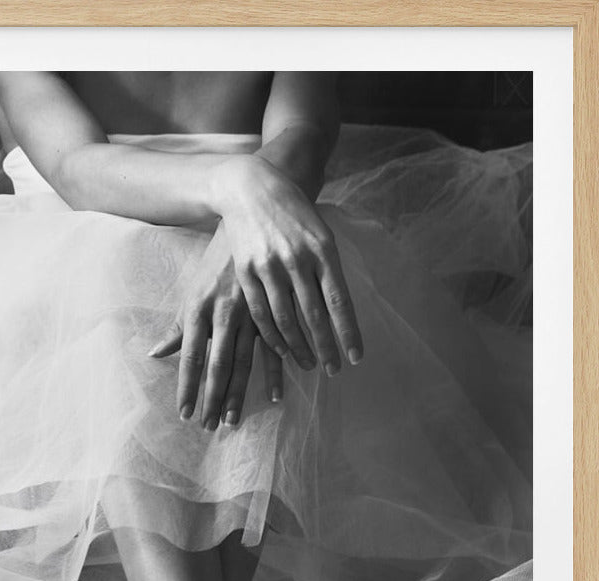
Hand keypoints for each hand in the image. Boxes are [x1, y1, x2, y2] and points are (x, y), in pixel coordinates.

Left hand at [149, 224, 282, 429]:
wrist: (250, 225)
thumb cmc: (217, 264)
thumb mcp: (194, 292)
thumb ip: (178, 327)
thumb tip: (155, 354)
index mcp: (200, 309)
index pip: (190, 357)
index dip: (187, 388)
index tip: (184, 414)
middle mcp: (223, 314)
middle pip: (216, 366)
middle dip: (211, 399)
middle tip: (208, 427)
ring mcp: (250, 314)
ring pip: (244, 362)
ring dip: (238, 394)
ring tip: (232, 420)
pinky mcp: (272, 311)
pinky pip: (275, 349)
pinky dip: (275, 374)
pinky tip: (274, 397)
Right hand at [213, 155, 363, 373]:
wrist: (251, 187)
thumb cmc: (294, 214)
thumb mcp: (320, 235)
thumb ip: (328, 272)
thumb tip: (338, 314)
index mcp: (323, 250)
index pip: (339, 301)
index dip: (348, 332)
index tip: (355, 358)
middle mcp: (297, 259)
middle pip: (314, 315)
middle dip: (326, 347)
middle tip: (333, 371)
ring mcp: (269, 266)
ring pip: (286, 319)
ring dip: (299, 347)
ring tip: (309, 364)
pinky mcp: (246, 271)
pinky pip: (261, 313)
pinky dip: (272, 335)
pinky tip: (282, 350)